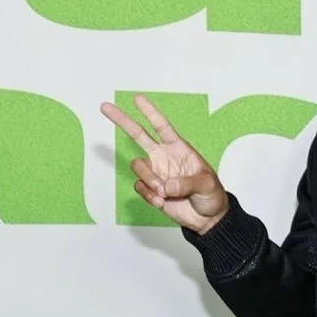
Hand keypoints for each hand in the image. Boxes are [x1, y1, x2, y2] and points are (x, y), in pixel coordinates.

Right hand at [99, 94, 228, 232]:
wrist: (207, 217)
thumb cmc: (211, 194)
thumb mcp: (206, 184)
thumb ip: (187, 183)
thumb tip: (167, 186)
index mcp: (178, 148)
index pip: (161, 126)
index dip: (150, 112)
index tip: (137, 99)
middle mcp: (163, 157)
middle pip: (138, 135)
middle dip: (122, 120)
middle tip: (105, 106)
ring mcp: (155, 173)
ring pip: (138, 167)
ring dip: (150, 181)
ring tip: (165, 193)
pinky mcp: (151, 190)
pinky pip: (140, 187)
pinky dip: (149, 196)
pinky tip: (162, 202)